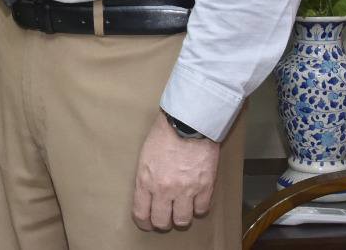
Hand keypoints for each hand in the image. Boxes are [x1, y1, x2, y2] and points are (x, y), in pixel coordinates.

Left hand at [131, 114, 220, 231]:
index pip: (141, 213)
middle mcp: (164, 189)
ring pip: (183, 220)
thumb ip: (146, 176)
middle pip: (162, 222)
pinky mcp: (205, 187)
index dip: (144, 222)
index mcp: (146, 180)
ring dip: (181, 218)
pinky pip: (201, 210)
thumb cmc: (165, 133)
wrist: (188, 123)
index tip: (146, 223)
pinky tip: (195, 201)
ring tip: (181, 210)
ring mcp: (186, 190)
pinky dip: (198, 208)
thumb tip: (147, 193)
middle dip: (162, 222)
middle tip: (165, 218)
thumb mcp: (145, 155)